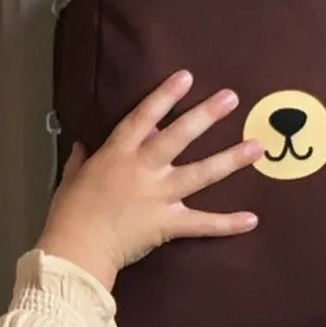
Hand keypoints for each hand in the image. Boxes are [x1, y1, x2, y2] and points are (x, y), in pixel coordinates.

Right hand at [37, 71, 262, 290]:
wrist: (77, 249)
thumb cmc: (69, 213)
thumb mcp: (71, 179)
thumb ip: (80, 160)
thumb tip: (82, 145)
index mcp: (117, 154)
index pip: (143, 117)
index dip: (164, 96)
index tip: (186, 77)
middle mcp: (143, 169)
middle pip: (179, 137)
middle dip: (206, 115)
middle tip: (231, 98)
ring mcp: (159, 196)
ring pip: (200, 174)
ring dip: (230, 160)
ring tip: (256, 147)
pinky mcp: (167, 224)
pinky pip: (202, 224)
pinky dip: (227, 224)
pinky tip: (252, 219)